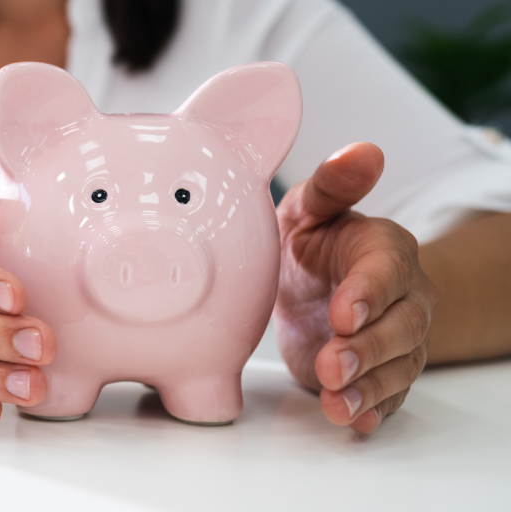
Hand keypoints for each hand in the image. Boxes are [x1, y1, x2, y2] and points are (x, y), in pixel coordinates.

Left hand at [274, 143, 438, 433]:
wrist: (313, 283)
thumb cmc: (311, 242)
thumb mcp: (309, 209)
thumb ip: (331, 186)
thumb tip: (363, 151)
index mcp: (382, 251)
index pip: (387, 271)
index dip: (369, 293)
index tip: (343, 313)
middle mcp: (401, 297)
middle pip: (400, 328)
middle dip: (366, 351)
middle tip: (329, 366)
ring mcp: (394, 339)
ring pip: (396, 369)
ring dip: (367, 389)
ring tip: (335, 404)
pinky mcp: (379, 373)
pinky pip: (387, 396)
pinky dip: (371, 411)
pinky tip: (353, 423)